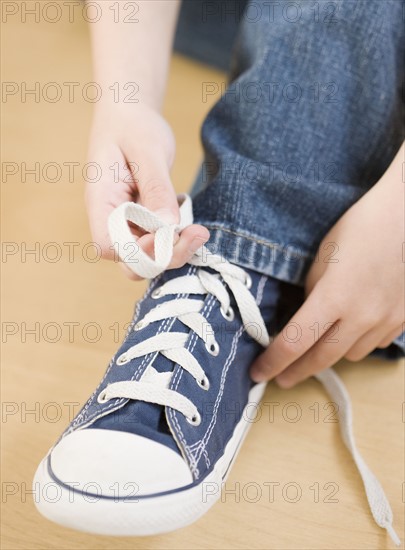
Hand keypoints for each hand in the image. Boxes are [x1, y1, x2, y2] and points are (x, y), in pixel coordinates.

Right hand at [85, 104, 208, 279]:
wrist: (130, 113)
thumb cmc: (133, 126)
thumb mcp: (148, 152)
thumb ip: (156, 189)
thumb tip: (167, 225)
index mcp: (101, 201)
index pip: (109, 246)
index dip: (137, 250)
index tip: (165, 231)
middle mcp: (110, 218)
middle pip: (130, 261)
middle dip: (164, 257)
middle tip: (196, 234)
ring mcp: (126, 222)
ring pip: (147, 256)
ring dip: (174, 250)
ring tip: (199, 231)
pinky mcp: (142, 221)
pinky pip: (157, 242)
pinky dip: (176, 240)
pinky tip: (191, 223)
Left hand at [251, 145, 403, 386]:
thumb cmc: (360, 227)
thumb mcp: (324, 257)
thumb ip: (313, 292)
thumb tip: (308, 314)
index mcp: (333, 298)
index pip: (294, 342)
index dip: (273, 361)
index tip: (259, 373)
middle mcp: (361, 317)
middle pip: (322, 358)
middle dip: (297, 371)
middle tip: (281, 378)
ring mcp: (386, 321)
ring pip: (351, 354)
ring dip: (331, 354)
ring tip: (319, 345)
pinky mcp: (404, 319)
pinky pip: (376, 343)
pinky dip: (359, 342)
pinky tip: (353, 329)